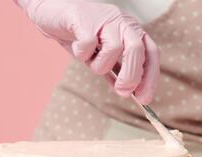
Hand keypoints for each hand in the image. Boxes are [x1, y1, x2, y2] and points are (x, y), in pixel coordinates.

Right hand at [15, 0, 159, 103]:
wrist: (50, 13)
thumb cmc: (79, 35)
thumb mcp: (101, 56)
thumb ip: (115, 71)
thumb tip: (129, 92)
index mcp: (131, 30)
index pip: (151, 53)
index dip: (150, 77)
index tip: (144, 98)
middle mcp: (122, 22)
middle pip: (137, 51)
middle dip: (131, 76)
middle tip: (122, 91)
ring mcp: (104, 18)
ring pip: (113, 49)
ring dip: (100, 65)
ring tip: (89, 60)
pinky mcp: (84, 18)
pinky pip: (88, 45)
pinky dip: (82, 54)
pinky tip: (77, 47)